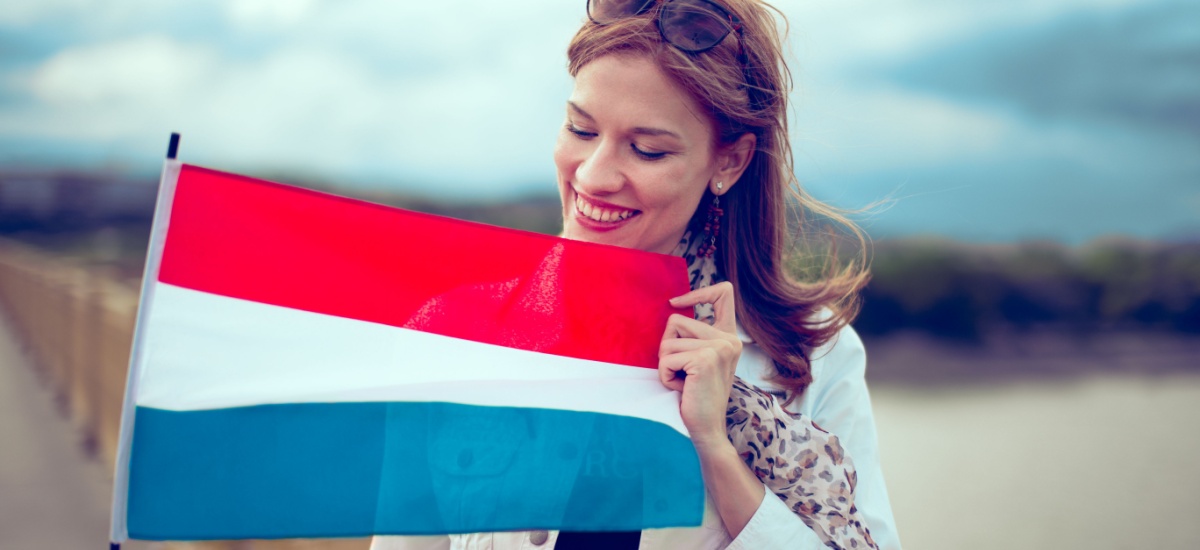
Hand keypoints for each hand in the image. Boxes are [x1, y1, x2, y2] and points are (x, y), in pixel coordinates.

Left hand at [658, 281, 742, 448]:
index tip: (676, 302)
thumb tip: (673, 308)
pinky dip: (665, 376)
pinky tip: (682, 389)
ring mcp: (718, 348)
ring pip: (667, 341)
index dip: (697, 292)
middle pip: (676, 320)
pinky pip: (665, 358)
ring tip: (684, 381)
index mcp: (729, 336)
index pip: (723, 293)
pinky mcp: (704, 360)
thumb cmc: (697, 396)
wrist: (708, 429)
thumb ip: (696, 336)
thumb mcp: (701, 360)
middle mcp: (729, 339)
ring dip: (666, 364)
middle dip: (667, 347)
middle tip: (683, 372)